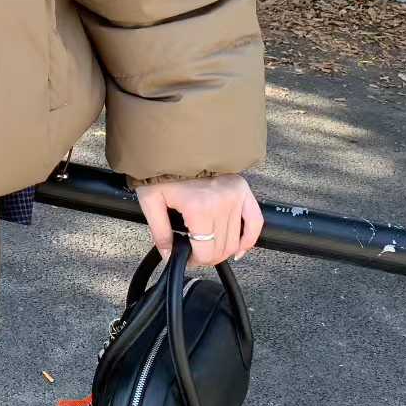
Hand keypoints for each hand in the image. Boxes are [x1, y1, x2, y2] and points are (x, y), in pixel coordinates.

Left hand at [135, 175, 262, 267]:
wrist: (176, 144)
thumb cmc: (162, 170)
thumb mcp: (151, 200)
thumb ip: (160, 231)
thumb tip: (169, 255)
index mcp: (199, 208)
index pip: (205, 251)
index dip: (195, 261)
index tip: (187, 259)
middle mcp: (221, 203)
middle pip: (222, 248)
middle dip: (208, 258)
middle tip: (196, 255)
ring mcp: (235, 196)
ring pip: (236, 240)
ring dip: (224, 251)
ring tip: (210, 250)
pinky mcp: (243, 190)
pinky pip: (255, 221)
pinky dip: (249, 239)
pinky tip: (240, 250)